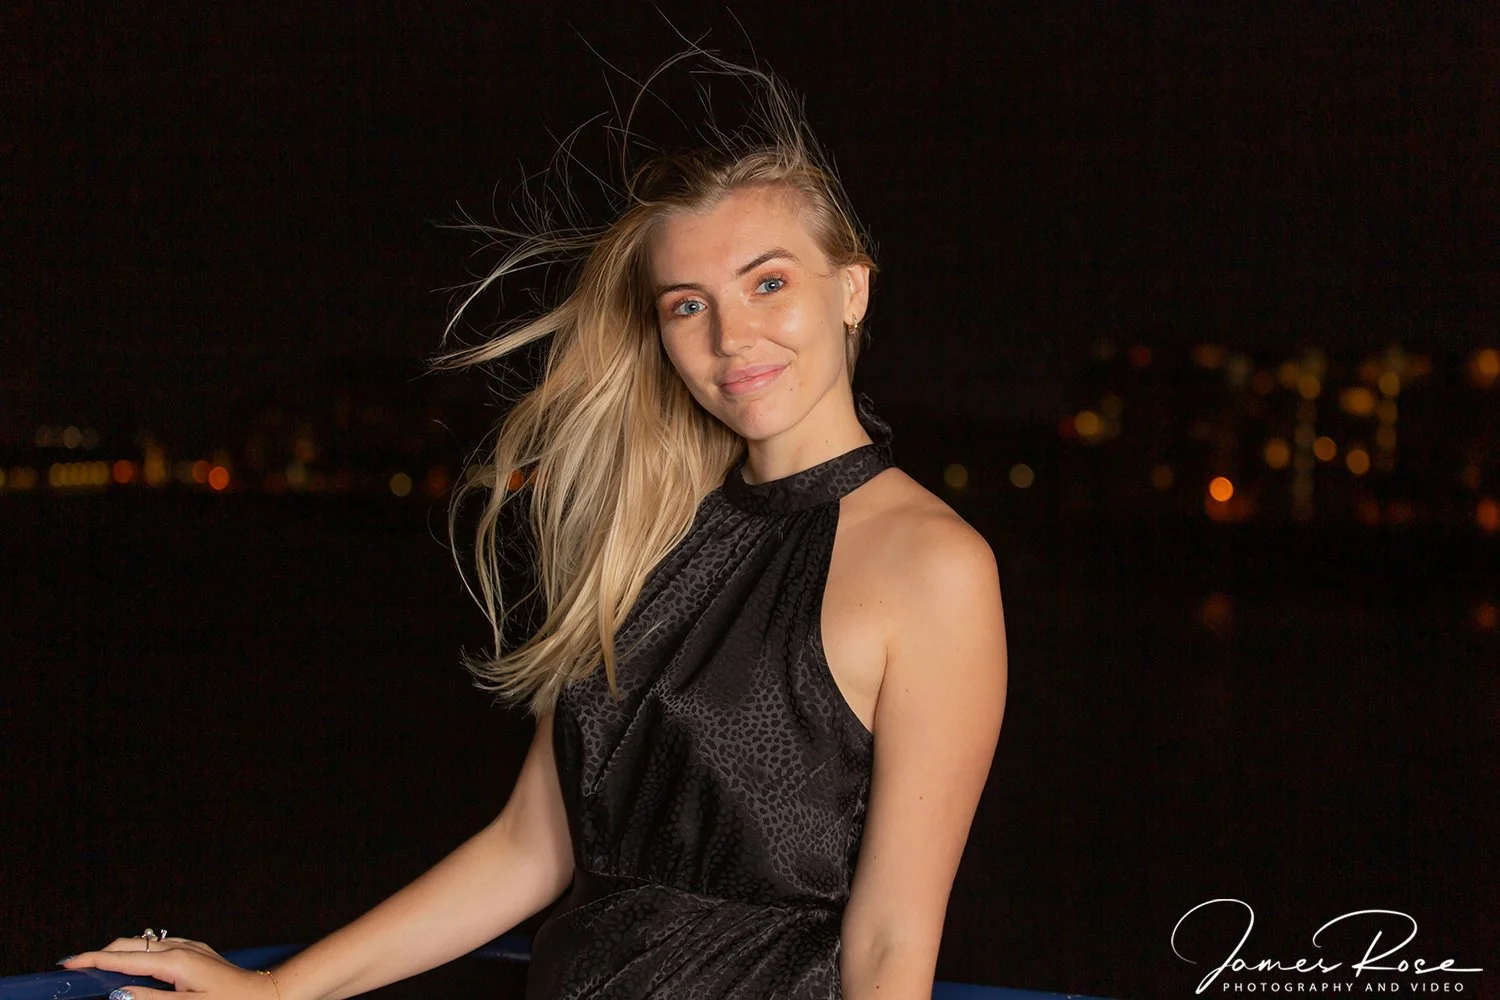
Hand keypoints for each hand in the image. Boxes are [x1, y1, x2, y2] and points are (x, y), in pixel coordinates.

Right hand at [59, 935, 277, 998]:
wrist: (267, 994)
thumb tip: (118, 993)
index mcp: (174, 961)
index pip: (122, 959)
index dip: (92, 959)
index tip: (68, 962)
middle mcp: (180, 948)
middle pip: (129, 945)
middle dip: (101, 953)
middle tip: (78, 968)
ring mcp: (190, 947)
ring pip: (143, 944)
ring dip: (120, 953)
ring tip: (99, 968)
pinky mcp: (197, 951)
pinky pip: (160, 946)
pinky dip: (140, 954)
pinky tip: (136, 966)